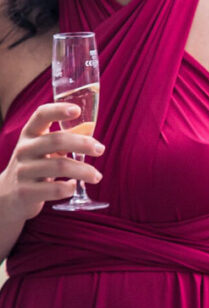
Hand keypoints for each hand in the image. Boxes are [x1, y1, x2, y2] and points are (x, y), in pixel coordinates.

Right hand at [0, 103, 104, 222]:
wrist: (7, 197)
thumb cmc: (34, 166)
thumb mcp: (43, 149)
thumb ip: (64, 139)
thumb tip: (92, 133)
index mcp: (30, 134)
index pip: (41, 115)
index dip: (59, 110)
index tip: (77, 110)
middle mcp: (24, 149)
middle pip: (57, 140)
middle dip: (83, 144)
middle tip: (100, 149)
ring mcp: (23, 171)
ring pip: (61, 166)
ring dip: (84, 171)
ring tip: (96, 176)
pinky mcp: (26, 192)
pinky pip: (56, 189)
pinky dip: (70, 188)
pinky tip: (73, 186)